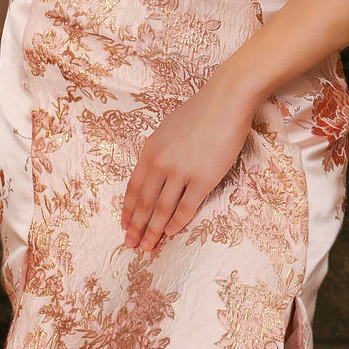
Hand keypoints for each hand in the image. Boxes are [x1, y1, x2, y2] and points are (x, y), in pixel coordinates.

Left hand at [121, 72, 257, 251]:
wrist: (225, 101)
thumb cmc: (199, 112)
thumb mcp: (167, 130)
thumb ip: (158, 152)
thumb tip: (153, 173)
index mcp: (150, 150)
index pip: (133, 187)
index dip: (127, 209)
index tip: (123, 225)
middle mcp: (161, 162)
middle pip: (144, 202)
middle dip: (136, 226)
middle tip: (130, 244)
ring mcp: (181, 171)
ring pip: (162, 209)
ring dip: (153, 230)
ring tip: (147, 247)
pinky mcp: (203, 178)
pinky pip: (186, 207)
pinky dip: (176, 223)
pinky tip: (170, 234)